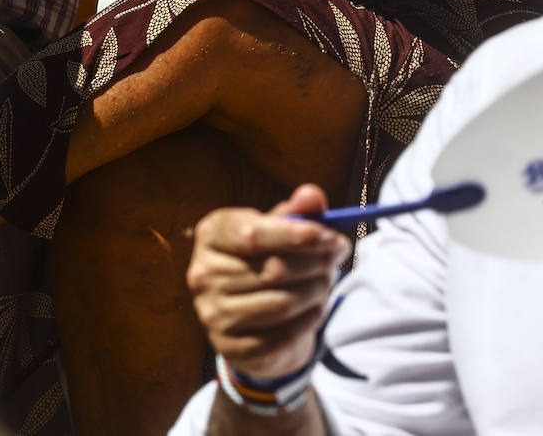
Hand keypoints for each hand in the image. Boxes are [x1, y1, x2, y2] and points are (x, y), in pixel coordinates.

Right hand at [187, 186, 349, 380]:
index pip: (253, 235)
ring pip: (281, 303)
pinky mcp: (230, 346)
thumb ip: (295, 211)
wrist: (244, 313)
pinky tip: (318, 306)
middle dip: (315, 263)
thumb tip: (313, 195)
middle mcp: (203, 273)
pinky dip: (308, 320)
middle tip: (339, 257)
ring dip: (316, 291)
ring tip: (329, 280)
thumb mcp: (275, 229)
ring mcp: (213, 313)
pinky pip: (282, 335)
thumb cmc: (262, 257)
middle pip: (273, 270)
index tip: (331, 236)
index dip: (296, 235)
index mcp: (211, 234)